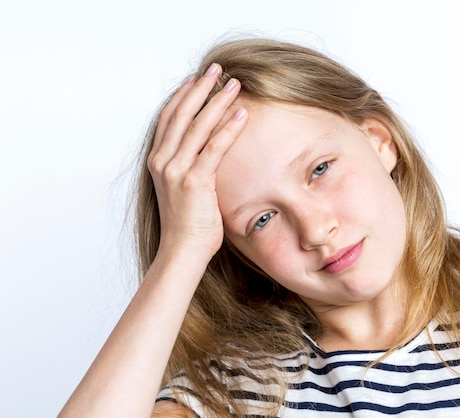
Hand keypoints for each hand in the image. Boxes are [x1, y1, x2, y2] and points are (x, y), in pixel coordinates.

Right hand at [147, 64, 246, 264]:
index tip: (196, 79)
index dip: (183, 96)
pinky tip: (241, 113)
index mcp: (158, 161)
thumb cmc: (186, 224)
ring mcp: (176, 170)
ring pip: (198, 126)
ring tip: (234, 84)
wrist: (181, 251)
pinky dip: (229, 128)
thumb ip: (188, 167)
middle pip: (182, 114)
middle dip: (200, 89)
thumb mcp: (181, 190)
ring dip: (217, 101)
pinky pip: (214, 147)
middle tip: (216, 69)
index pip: (169, 119)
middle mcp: (163, 161)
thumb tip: (206, 153)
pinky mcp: (195, 181)